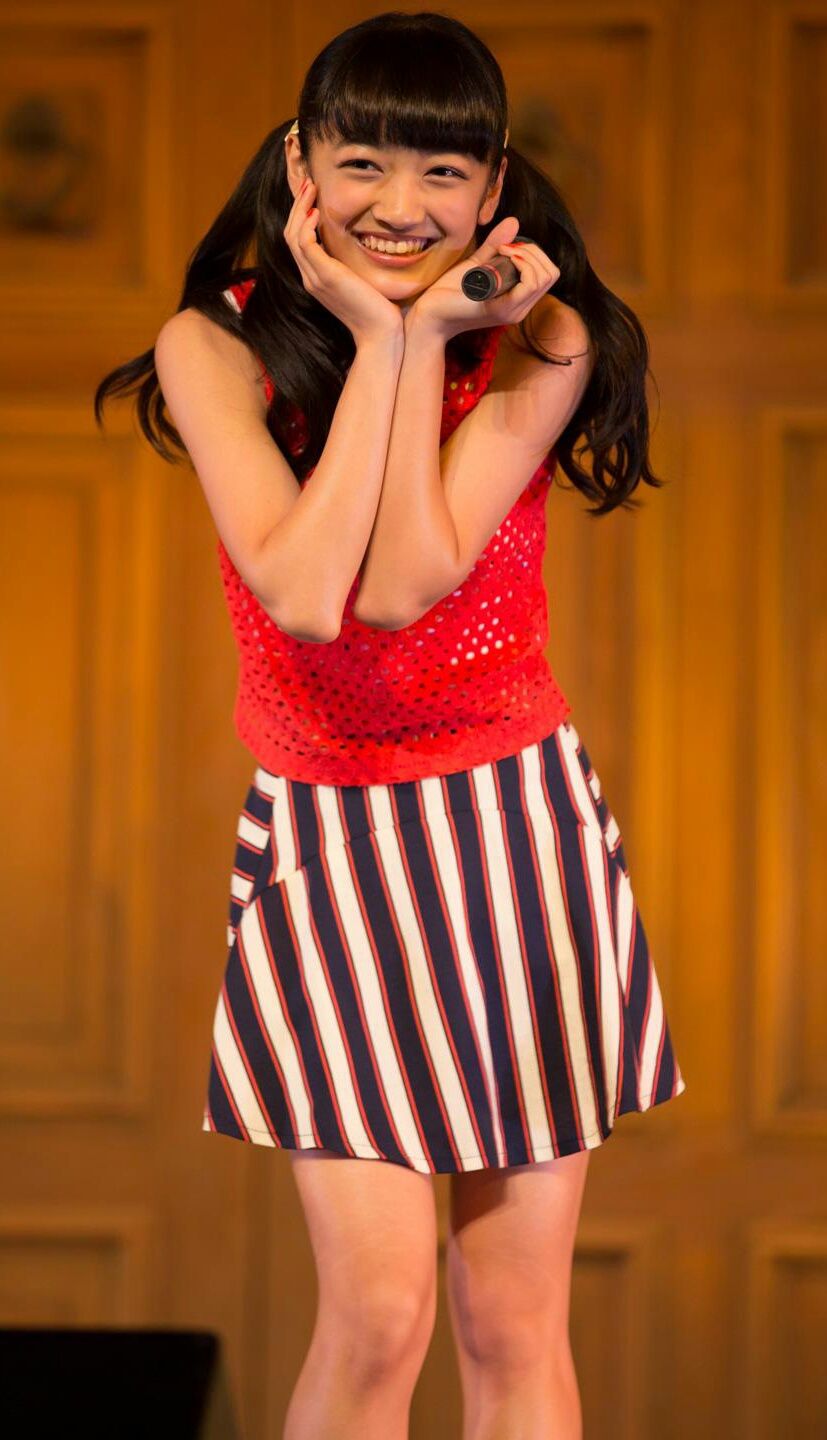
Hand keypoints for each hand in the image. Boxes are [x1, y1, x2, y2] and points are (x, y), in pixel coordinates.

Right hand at [283, 178, 403, 346]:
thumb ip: (354, 264)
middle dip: (297, 206)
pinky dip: (307, 225)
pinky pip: (305, 244)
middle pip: (290, 235)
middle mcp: (310, 278)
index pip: (299, 242)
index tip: (313, 195)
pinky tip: (317, 212)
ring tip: (311, 189)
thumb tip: (365, 243)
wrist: (380, 335)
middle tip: (308, 183)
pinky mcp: (325, 276)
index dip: (301, 216)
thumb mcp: (363, 282)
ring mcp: (315, 278)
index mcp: (317, 279)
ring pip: (293, 236)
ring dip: (300, 208)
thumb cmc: (379, 311)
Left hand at [405, 216, 560, 340]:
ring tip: (503, 251)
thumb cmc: (449, 293)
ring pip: (543, 277)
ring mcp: (513, 311)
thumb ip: (495, 246)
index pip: (548, 273)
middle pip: (551, 273)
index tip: (508, 246)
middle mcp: (520, 308)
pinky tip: (502, 256)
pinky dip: (520, 264)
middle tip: (507, 248)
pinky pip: (528, 284)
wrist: (430, 315)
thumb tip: (514, 222)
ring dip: (527, 255)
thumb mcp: (476, 264)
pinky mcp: (502, 309)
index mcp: (518, 300)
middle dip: (534, 251)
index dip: (534, 252)